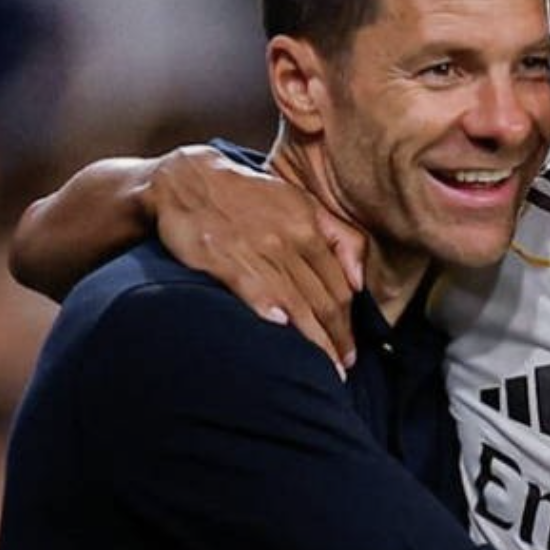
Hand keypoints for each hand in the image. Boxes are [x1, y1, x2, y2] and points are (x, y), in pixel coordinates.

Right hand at [143, 146, 364, 372]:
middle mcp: (288, 241)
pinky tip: (282, 330)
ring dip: (313, 340)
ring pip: (296, 302)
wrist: (189, 179)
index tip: (351, 348)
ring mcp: (256, 250)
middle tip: (343, 369)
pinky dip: (268, 307)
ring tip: (325, 370)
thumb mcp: (302, 203)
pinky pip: (252, 286)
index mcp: (309, 229)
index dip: (349, 322)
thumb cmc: (250, 196)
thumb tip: (360, 282)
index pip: (339, 286)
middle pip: (322, 300)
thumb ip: (340, 238)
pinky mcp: (223, 258)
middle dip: (337, 339)